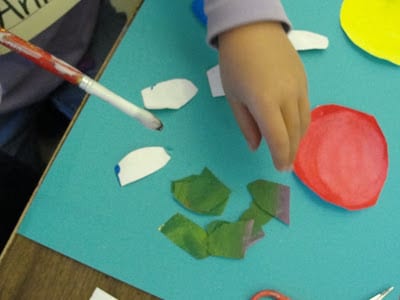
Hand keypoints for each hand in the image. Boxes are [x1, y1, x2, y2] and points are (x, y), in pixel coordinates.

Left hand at [218, 21, 309, 170]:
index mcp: (265, 102)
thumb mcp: (234, 96)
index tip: (279, 168)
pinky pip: (307, 108)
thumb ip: (246, 124)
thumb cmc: (235, 64)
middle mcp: (287, 97)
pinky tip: (294, 128)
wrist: (252, 29)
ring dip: (298, 139)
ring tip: (290, 150)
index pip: (278, 138)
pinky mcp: (305, 80)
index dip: (280, 157)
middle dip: (290, 152)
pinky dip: (302, 123)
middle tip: (286, 165)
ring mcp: (300, 87)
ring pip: (304, 122)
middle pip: (294, 133)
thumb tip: (256, 147)